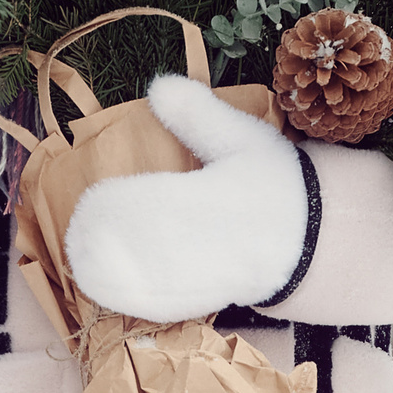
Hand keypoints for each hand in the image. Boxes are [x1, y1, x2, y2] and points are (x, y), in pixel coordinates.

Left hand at [64, 75, 308, 321]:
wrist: (316, 240)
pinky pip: (161, 307)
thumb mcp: (245, 138)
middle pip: (150, 252)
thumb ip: (198, 115)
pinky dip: (128, 298)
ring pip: (151, 285)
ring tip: (80, 257)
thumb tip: (157, 86)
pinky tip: (102, 284)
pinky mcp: (206, 301)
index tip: (91, 198)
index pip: (163, 206)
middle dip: (108, 244)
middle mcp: (215, 245)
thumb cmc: (276, 182)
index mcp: (222, 200)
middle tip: (76, 233)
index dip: (122, 207)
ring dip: (110, 275)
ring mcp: (210, 279)